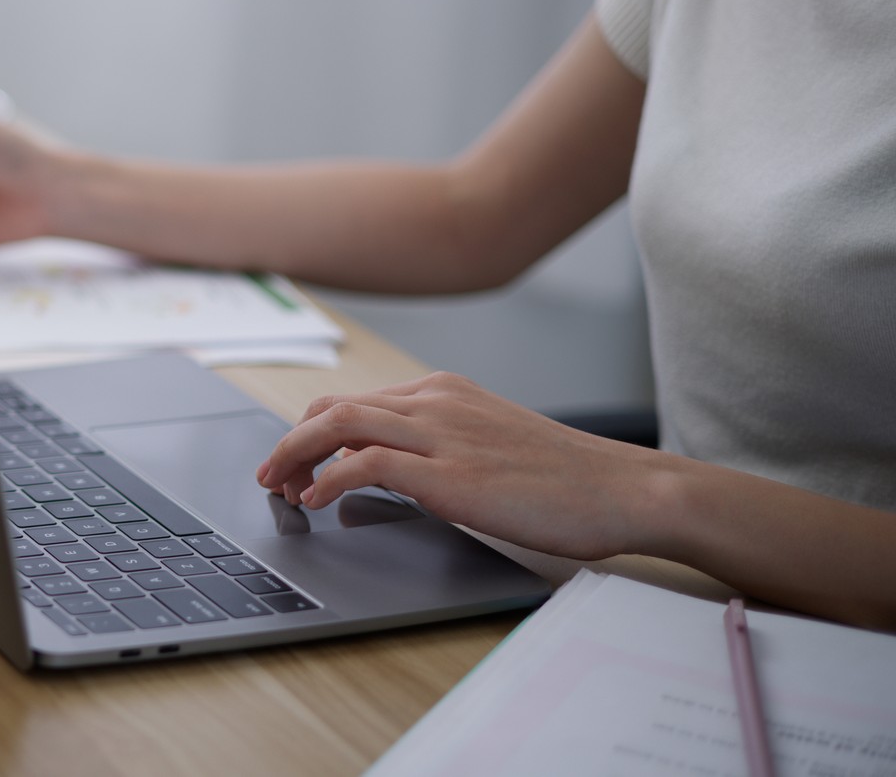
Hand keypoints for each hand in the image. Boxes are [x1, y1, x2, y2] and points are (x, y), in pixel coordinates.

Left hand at [256, 372, 665, 560]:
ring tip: (279, 488)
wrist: (624, 489)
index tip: (294, 464)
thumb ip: (442, 446)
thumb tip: (394, 470)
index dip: (311, 431)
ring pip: (338, 424)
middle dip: (290, 441)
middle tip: (271, 477)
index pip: (354, 400)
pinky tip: (317, 502)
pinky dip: (328, 480)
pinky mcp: (449, 472)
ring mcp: (441, 434)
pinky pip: (365, 463)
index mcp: (444, 393)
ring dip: (295, 456)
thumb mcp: (492, 445)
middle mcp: (435, 402)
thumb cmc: (567, 479)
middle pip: (333, 406)